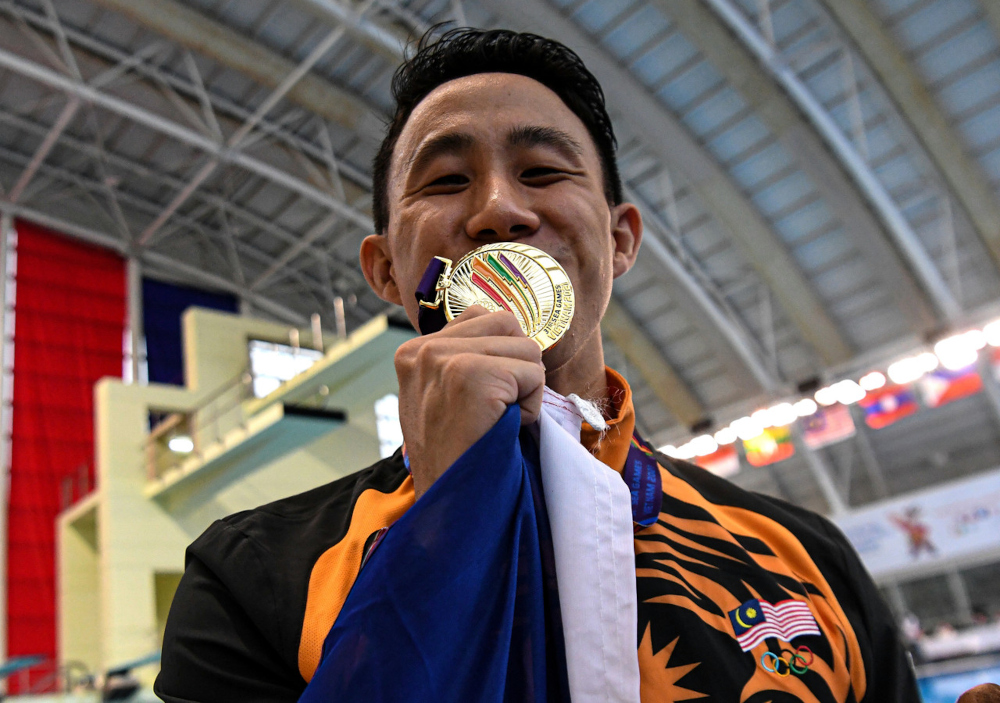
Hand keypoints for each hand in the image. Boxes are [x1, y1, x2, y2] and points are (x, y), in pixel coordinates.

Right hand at [394, 306, 544, 499]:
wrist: (451, 505)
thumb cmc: (458, 456)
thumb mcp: (444, 398)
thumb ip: (464, 359)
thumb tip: (512, 328)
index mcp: (414, 351)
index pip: (484, 317)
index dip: (502, 358)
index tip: (483, 400)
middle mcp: (423, 348)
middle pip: (508, 323)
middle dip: (517, 367)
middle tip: (494, 412)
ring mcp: (444, 359)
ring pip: (527, 347)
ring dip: (526, 388)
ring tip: (496, 421)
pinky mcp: (471, 376)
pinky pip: (534, 373)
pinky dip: (532, 405)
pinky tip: (503, 428)